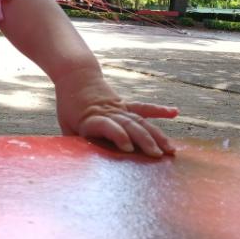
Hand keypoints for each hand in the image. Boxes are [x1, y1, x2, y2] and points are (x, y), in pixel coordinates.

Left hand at [55, 76, 177, 157]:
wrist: (75, 75)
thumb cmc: (68, 105)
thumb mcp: (65, 125)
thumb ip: (73, 143)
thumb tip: (78, 163)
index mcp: (91, 118)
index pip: (106, 126)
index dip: (117, 136)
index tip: (128, 149)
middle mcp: (109, 112)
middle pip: (129, 124)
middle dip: (144, 140)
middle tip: (157, 155)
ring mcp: (119, 108)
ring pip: (140, 120)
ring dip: (156, 134)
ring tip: (170, 149)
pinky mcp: (125, 104)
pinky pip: (144, 108)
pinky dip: (159, 110)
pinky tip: (174, 112)